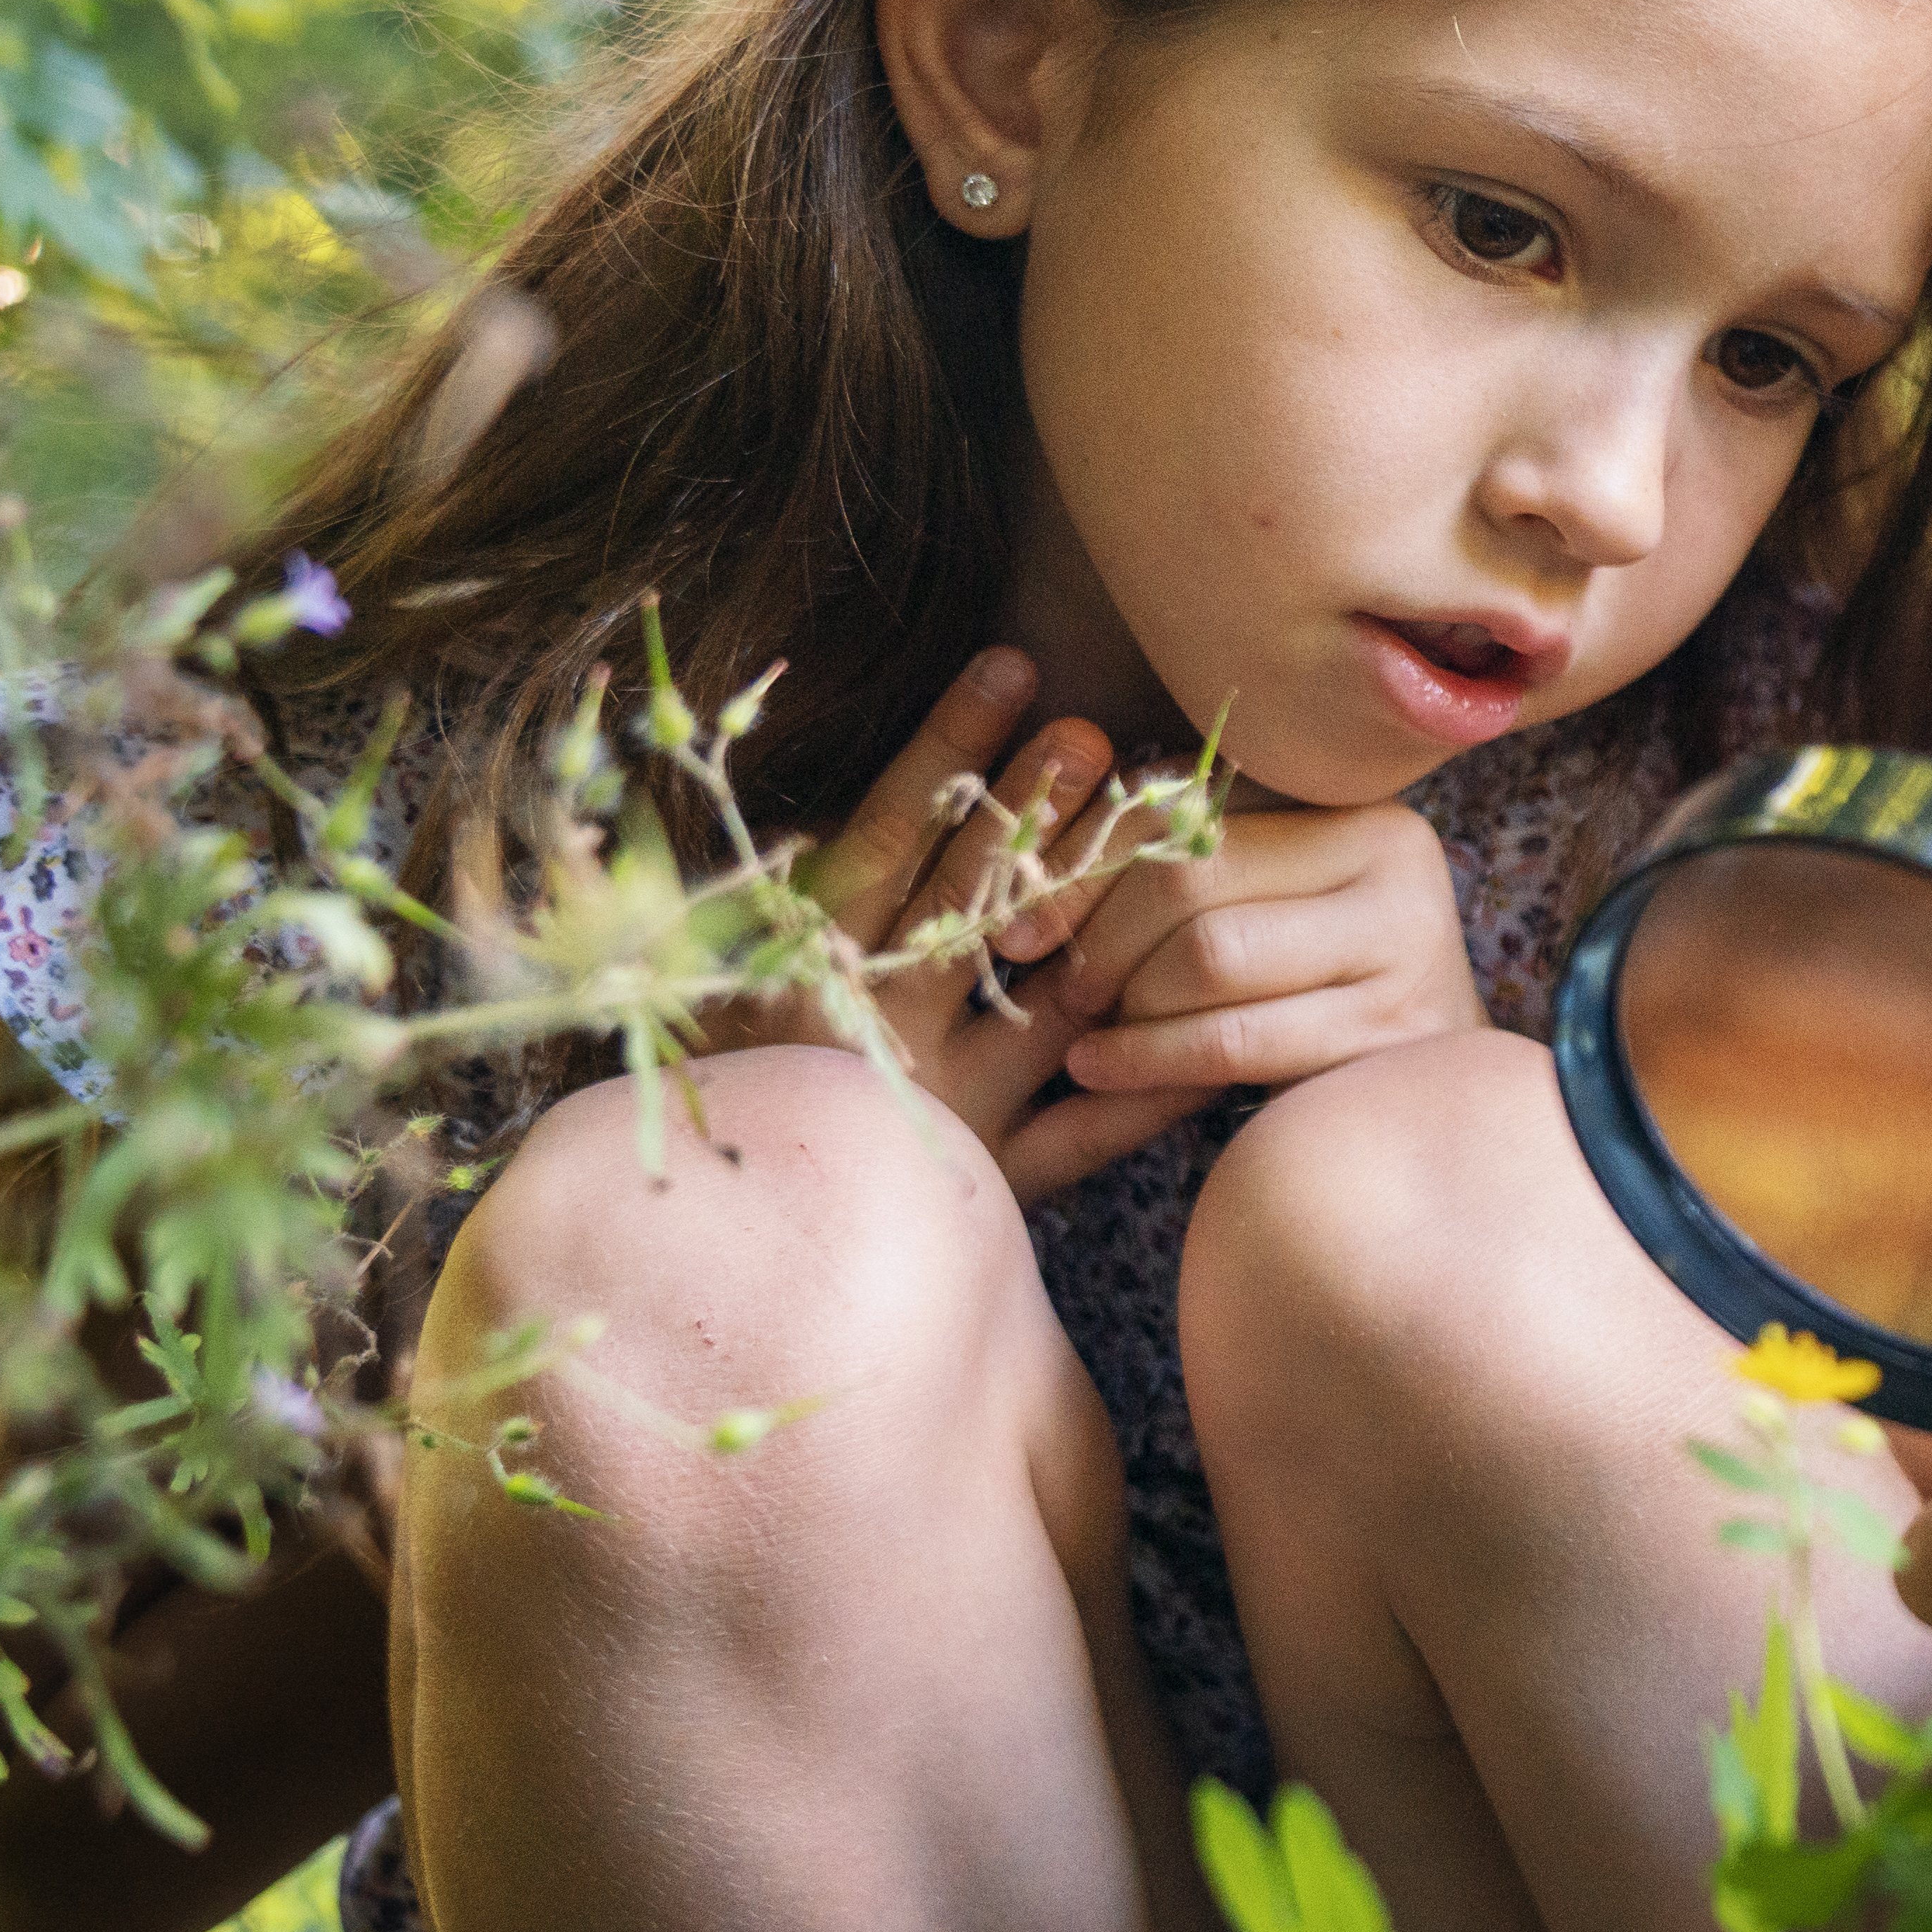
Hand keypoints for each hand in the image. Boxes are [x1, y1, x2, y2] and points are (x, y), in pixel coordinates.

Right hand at [724, 647, 1184, 1201]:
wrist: (708, 1266)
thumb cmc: (712, 1089)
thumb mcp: (707, 985)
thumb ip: (768, 903)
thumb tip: (809, 817)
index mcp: (802, 977)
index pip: (887, 839)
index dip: (948, 752)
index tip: (1013, 665)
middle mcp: (876, 1040)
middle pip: (974, 905)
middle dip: (1038, 816)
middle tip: (1100, 732)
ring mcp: (939, 1111)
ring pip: (1045, 1001)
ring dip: (1106, 921)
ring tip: (1165, 837)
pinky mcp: (986, 1188)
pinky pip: (1087, 1135)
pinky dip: (1153, 1087)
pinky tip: (1224, 1031)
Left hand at [1028, 795, 1482, 1119]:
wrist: (1428, 1088)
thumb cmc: (1316, 982)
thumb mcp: (1261, 900)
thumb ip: (1183, 860)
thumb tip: (1031, 863)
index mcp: (1354, 804)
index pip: (1186, 811)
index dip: (1086, 867)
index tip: (1023, 925)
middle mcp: (1397, 857)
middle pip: (1191, 879)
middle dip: (1102, 940)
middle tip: (1061, 987)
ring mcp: (1406, 946)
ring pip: (1208, 956)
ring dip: (1127, 1002)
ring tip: (1089, 1030)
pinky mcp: (1390, 1035)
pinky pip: (1233, 1040)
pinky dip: (1148, 1056)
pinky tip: (1102, 1068)